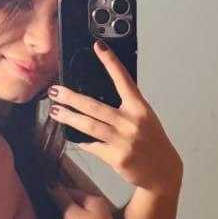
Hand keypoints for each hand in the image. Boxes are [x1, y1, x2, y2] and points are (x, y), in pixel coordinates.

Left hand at [45, 41, 182, 193]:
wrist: (162, 171)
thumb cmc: (152, 143)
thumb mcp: (145, 119)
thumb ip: (126, 108)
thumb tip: (96, 101)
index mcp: (140, 108)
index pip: (124, 80)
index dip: (111, 62)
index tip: (98, 47)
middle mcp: (132, 122)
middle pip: (95, 106)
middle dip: (71, 98)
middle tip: (55, 91)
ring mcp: (124, 140)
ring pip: (89, 126)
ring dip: (69, 118)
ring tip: (56, 111)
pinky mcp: (116, 157)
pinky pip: (92, 146)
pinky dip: (81, 141)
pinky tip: (72, 136)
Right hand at [48, 182, 122, 218]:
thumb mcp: (70, 213)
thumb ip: (61, 197)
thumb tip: (52, 185)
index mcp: (96, 200)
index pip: (73, 191)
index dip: (58, 193)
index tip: (45, 195)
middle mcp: (103, 210)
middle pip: (79, 203)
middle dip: (65, 205)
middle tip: (50, 209)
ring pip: (83, 216)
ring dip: (71, 217)